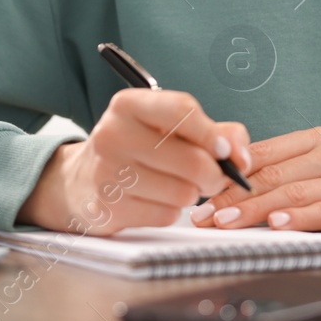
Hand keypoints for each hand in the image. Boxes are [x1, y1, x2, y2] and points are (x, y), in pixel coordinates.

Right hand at [17, 89, 250, 234]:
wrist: (79, 181)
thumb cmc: (136, 148)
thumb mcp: (166, 127)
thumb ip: (214, 131)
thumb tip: (240, 154)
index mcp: (127, 105)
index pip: (181, 110)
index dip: (212, 133)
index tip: (227, 151)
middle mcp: (112, 134)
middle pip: (192, 160)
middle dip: (213, 174)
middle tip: (212, 177)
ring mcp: (108, 173)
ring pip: (183, 193)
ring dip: (190, 195)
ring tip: (175, 185)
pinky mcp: (109, 208)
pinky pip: (166, 215)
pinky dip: (171, 211)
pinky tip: (155, 200)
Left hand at [190, 125, 320, 243]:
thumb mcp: (295, 187)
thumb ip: (265, 178)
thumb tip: (213, 183)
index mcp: (315, 141)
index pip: (264, 154)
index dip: (230, 174)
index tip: (203, 193)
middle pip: (275, 174)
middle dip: (236, 196)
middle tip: (208, 214)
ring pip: (295, 192)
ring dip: (257, 209)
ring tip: (229, 221)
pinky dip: (297, 218)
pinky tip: (276, 225)